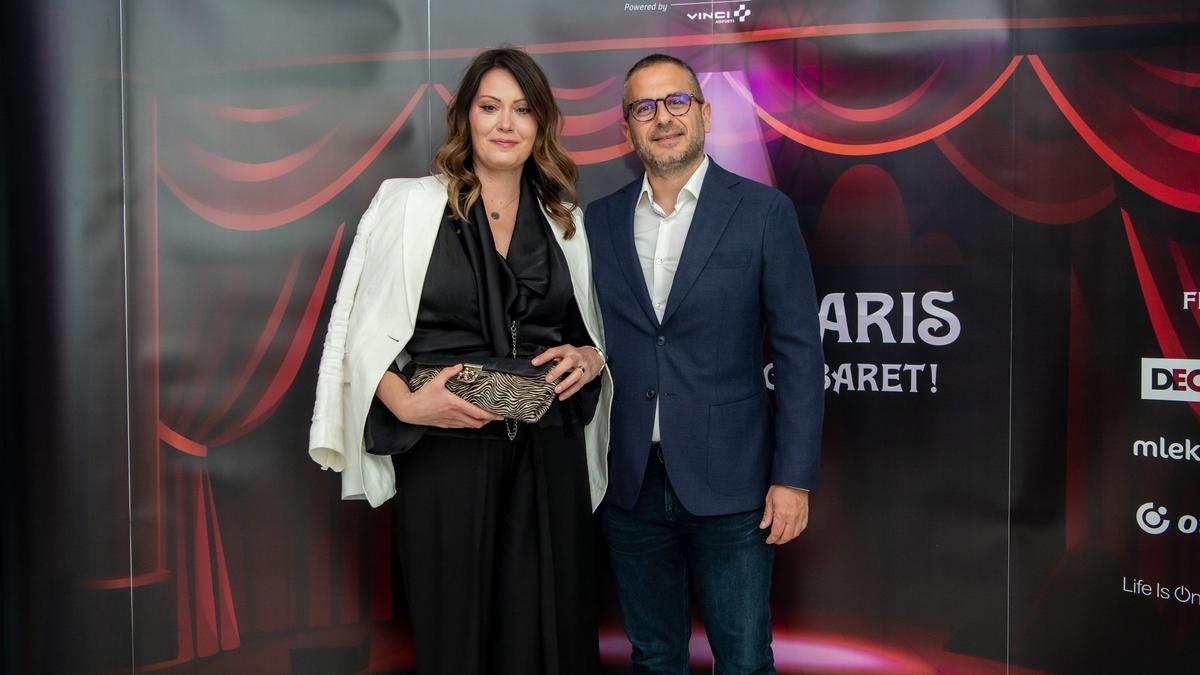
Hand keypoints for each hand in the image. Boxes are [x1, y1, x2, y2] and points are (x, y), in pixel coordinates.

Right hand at [376, 365, 502, 427]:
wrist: (409, 409)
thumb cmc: (422, 397)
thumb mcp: (436, 381)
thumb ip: (448, 372)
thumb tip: (459, 366)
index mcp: (455, 404)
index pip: (478, 413)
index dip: (491, 415)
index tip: (499, 414)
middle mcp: (455, 415)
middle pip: (477, 423)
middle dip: (488, 420)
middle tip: (494, 416)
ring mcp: (450, 421)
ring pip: (470, 426)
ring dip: (479, 423)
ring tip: (485, 418)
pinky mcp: (445, 424)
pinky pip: (461, 427)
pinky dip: (469, 424)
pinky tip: (470, 419)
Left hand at [531, 344, 602, 400]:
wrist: (596, 356)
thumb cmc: (576, 355)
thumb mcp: (566, 352)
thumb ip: (555, 358)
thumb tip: (538, 364)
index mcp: (567, 350)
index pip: (555, 351)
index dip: (544, 357)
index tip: (534, 363)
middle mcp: (576, 357)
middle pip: (569, 362)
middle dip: (558, 371)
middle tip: (548, 379)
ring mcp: (583, 366)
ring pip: (576, 375)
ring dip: (566, 383)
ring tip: (556, 390)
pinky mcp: (588, 376)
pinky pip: (579, 385)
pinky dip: (570, 392)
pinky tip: (562, 396)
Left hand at [759, 485, 809, 544]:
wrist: (794, 480)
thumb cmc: (781, 487)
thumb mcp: (769, 500)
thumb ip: (767, 515)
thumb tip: (763, 526)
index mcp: (782, 515)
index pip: (776, 533)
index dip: (771, 539)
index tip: (768, 540)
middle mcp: (792, 518)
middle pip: (786, 536)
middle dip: (779, 541)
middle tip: (774, 540)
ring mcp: (800, 517)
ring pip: (795, 534)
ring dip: (788, 538)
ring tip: (782, 537)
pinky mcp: (805, 514)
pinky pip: (802, 527)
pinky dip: (797, 532)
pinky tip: (792, 531)